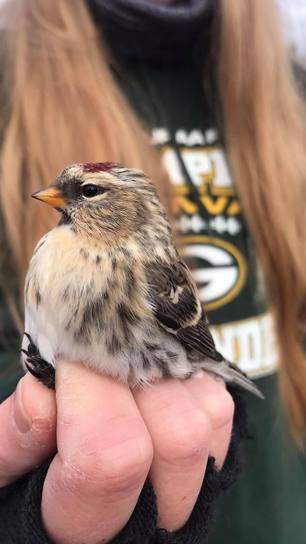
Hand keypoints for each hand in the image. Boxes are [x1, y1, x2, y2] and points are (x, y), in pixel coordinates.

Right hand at [0, 361, 233, 542]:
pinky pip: (218, 405)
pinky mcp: (217, 456)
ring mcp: (195, 491)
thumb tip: (43, 397)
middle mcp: (154, 521)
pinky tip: (151, 382)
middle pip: (176, 438)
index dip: (87, 392)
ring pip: (206, 418)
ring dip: (158, 378)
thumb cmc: (35, 473)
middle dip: (128, 381)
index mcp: (83, 531)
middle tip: (96, 362)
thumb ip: (15, 435)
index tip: (66, 361)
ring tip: (122, 375)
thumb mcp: (5, 464)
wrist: (86, 478)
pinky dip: (183, 380)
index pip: (109, 458)